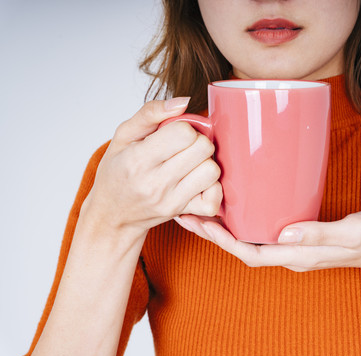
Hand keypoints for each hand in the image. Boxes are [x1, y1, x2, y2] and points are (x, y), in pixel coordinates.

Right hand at [82, 97, 222, 238]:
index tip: (174, 134)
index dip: (184, 127)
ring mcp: (170, 201)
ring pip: (212, 171)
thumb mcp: (124, 135)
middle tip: (185, 147)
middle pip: (203, 149)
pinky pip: (213, 201)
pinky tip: (198, 182)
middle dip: (198, 141)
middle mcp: (154, 183)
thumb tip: (183, 102)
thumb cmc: (117, 171)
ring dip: (206, 163)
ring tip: (191, 164)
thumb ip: (151, 113)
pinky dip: (212, 189)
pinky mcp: (181, 213)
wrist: (112, 214)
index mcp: (137, 159)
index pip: (183, 133)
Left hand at [175, 211, 360, 276]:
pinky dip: (243, 223)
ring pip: (249, 241)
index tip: (200, 221)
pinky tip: (236, 208)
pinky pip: (262, 234)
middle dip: (212, 234)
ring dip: (223, 229)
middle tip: (185, 213)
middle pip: (242, 247)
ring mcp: (294, 248)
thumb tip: (284, 233)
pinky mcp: (298, 238)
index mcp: (298, 256)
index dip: (222, 239)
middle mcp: (291, 255)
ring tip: (200, 209)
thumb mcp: (351, 232)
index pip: (250, 252)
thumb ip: (319, 233)